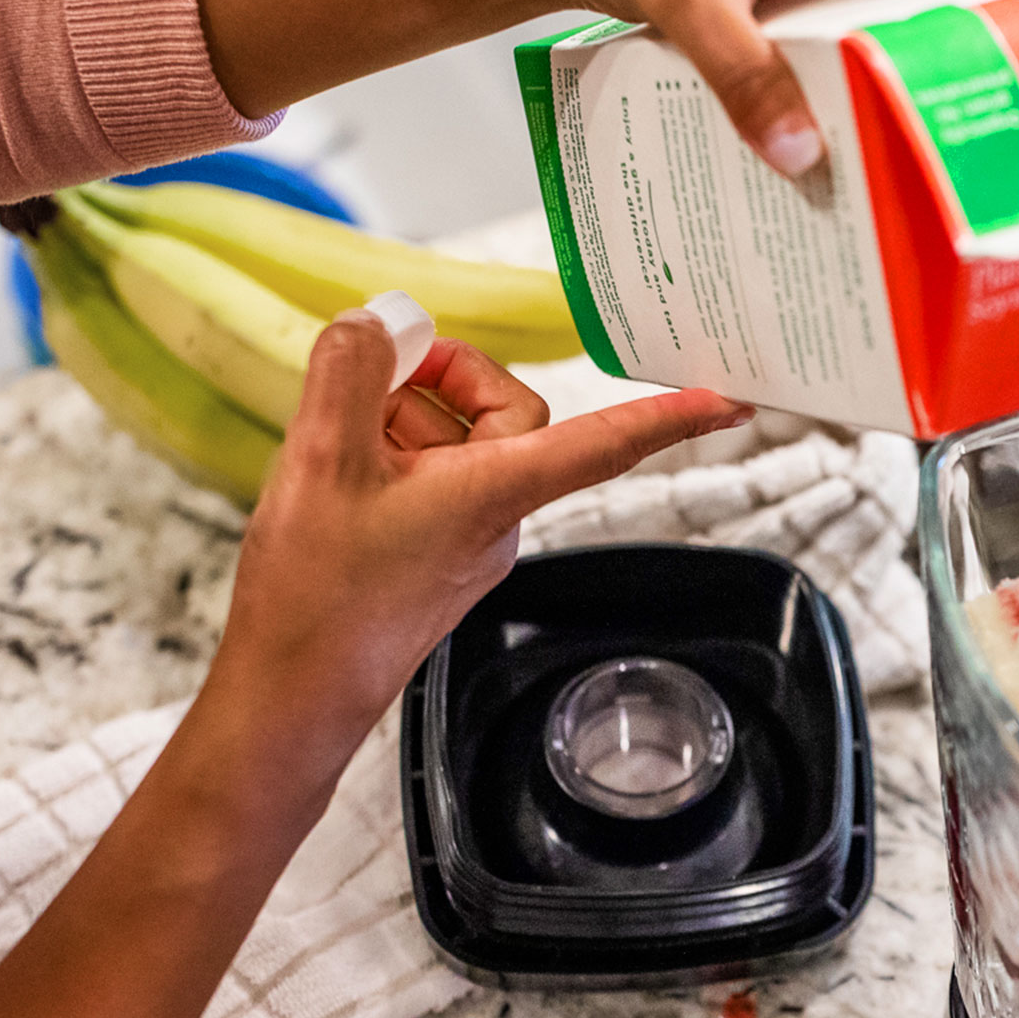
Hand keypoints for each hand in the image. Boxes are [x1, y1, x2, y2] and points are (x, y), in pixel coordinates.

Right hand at [209, 311, 748, 749]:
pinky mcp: (435, 550)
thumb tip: (379, 325)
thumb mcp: (321, 459)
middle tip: (375, 378)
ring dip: (401, 418)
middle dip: (441, 380)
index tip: (726, 399)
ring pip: (459, 439)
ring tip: (338, 441)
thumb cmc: (318, 600)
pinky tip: (337, 471)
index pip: (603, 443)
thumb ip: (353, 372)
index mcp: (493, 492)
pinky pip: (429, 475)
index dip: (668, 416)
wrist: (292, 692)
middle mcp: (495, 515)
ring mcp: (466, 535)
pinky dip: (387, 454)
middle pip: (506, 411)